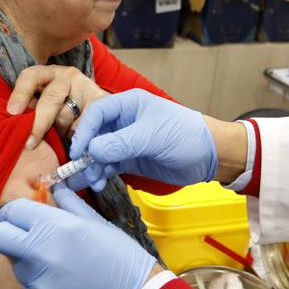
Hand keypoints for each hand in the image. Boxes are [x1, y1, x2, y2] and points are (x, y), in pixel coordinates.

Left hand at [0, 188, 157, 288]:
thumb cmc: (122, 259)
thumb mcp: (97, 224)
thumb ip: (69, 204)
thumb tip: (55, 188)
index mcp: (56, 228)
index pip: (11, 211)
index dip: (18, 211)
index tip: (26, 215)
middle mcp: (41, 256)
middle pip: (0, 237)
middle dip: (10, 233)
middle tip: (29, 236)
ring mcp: (37, 285)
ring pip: (16, 264)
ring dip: (31, 261)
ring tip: (61, 264)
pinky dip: (41, 285)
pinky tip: (65, 284)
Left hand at [7, 66, 109, 149]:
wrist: (88, 106)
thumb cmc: (55, 110)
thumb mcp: (38, 104)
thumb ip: (28, 111)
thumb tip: (13, 130)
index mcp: (47, 73)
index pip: (31, 77)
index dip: (20, 93)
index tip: (12, 112)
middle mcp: (67, 76)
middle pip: (50, 99)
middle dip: (39, 124)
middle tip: (30, 144)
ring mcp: (86, 87)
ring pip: (68, 115)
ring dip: (60, 132)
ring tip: (59, 139)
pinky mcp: (101, 100)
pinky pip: (87, 123)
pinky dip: (79, 137)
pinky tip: (76, 143)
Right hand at [69, 89, 217, 190]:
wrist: (210, 156)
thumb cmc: (186, 135)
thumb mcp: (152, 136)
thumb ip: (121, 143)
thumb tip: (92, 151)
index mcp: (129, 104)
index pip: (97, 113)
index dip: (84, 131)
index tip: (78, 151)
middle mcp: (124, 121)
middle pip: (94, 134)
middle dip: (86, 153)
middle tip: (82, 170)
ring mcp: (126, 141)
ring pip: (99, 152)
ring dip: (92, 166)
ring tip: (93, 181)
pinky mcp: (131, 159)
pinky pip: (108, 165)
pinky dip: (101, 174)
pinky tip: (99, 183)